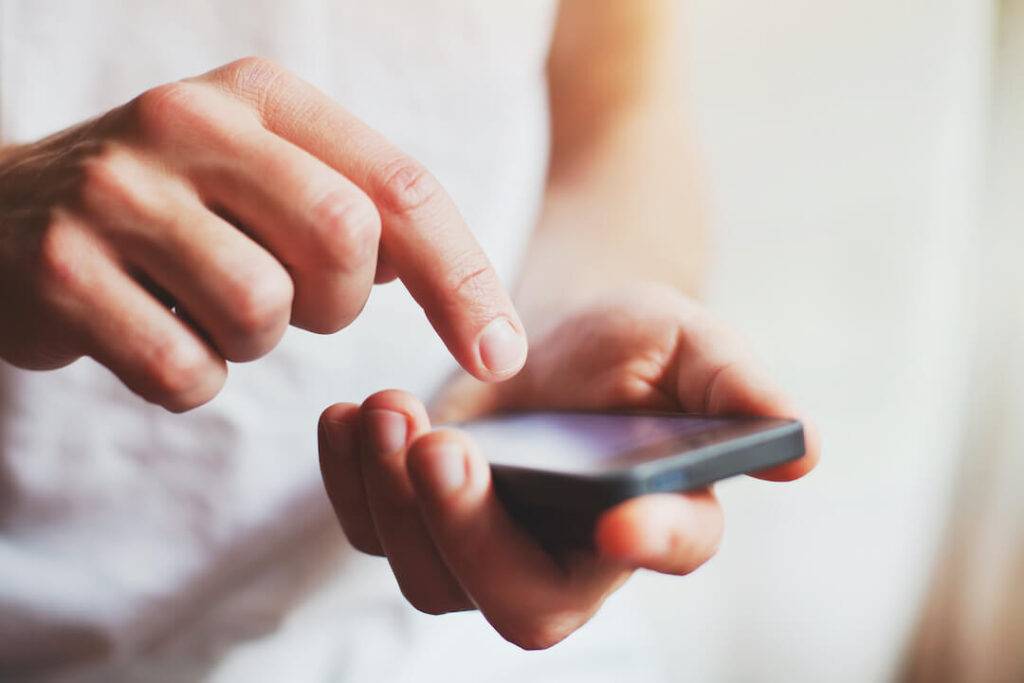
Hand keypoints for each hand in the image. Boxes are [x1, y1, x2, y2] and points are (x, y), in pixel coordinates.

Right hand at [0, 58, 525, 411]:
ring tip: (204, 306)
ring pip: (262, 313)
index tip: (501, 354)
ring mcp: (115, 192)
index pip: (400, 187)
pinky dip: (190, 376)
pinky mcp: (59, 269)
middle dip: (337, 304)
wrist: (5, 215)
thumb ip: (359, 210)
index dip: (464, 279)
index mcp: (261, 97)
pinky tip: (153, 332)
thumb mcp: (267, 178)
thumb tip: (453, 288)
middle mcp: (187, 122)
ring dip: (253, 341)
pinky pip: (184, 369)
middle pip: (343, 242)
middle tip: (290, 300)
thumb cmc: (175, 209)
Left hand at [318, 284, 819, 648]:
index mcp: (659, 512)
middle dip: (471, 533)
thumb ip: (735, 386)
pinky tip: (348, 419)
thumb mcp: (686, 342)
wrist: (553, 336)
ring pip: (434, 579)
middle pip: (523, 601)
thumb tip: (803, 449)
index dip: (653, 542)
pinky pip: (377, 534)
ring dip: (396, 502)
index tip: (620, 519)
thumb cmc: (630, 341)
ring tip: (383, 409)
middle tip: (438, 444)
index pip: (670, 548)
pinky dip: (351, 483)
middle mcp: (575, 554)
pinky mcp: (429, 520)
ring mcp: (493, 547)